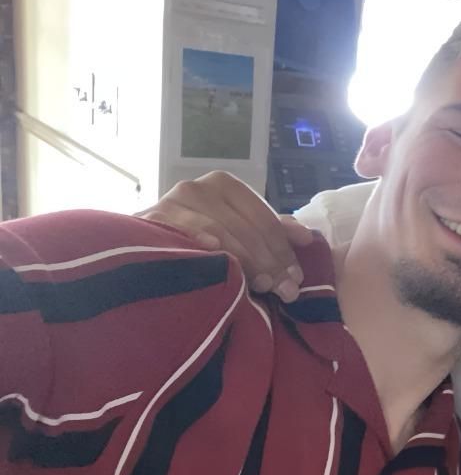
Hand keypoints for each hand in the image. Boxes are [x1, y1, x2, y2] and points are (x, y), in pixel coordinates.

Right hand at [139, 171, 313, 300]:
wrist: (140, 247)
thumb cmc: (198, 240)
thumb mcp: (239, 232)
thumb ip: (271, 231)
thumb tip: (307, 237)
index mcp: (224, 185)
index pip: (264, 218)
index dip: (283, 250)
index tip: (296, 278)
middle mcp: (198, 187)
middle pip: (246, 226)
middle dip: (269, 261)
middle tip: (283, 289)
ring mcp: (172, 201)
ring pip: (221, 231)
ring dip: (245, 260)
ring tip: (261, 285)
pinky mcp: (150, 219)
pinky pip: (184, 231)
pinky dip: (201, 240)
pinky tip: (215, 253)